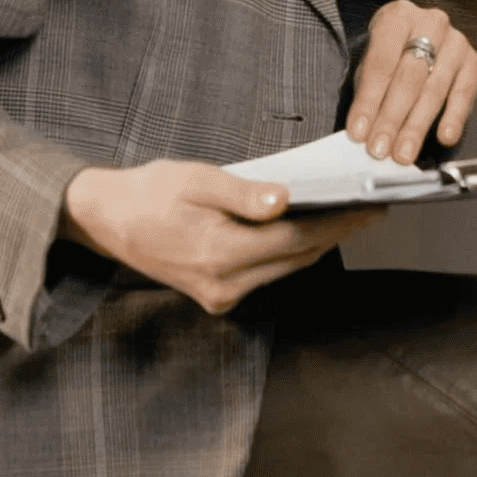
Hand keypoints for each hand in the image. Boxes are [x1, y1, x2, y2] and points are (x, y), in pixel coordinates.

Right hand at [59, 159, 376, 314]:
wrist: (106, 221)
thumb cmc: (148, 193)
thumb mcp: (195, 180)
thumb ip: (242, 194)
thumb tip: (286, 199)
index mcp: (219, 252)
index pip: (296, 237)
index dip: (338, 222)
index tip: (370, 207)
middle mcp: (224, 283)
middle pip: (297, 258)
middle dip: (336, 233)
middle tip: (370, 209)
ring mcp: (220, 295)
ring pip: (285, 269)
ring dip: (316, 244)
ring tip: (348, 217)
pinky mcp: (217, 296)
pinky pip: (267, 274)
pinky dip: (289, 253)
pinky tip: (305, 231)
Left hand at [345, 0, 476, 164]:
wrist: (419, 38)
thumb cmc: (391, 55)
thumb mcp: (371, 65)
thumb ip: (367, 94)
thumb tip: (362, 132)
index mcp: (398, 16)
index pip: (380, 64)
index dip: (369, 101)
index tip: (359, 132)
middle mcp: (431, 23)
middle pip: (409, 78)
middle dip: (392, 118)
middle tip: (380, 148)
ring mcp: (456, 42)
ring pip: (434, 89)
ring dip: (417, 126)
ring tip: (403, 152)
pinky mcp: (474, 62)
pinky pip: (464, 93)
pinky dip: (454, 117)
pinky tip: (444, 137)